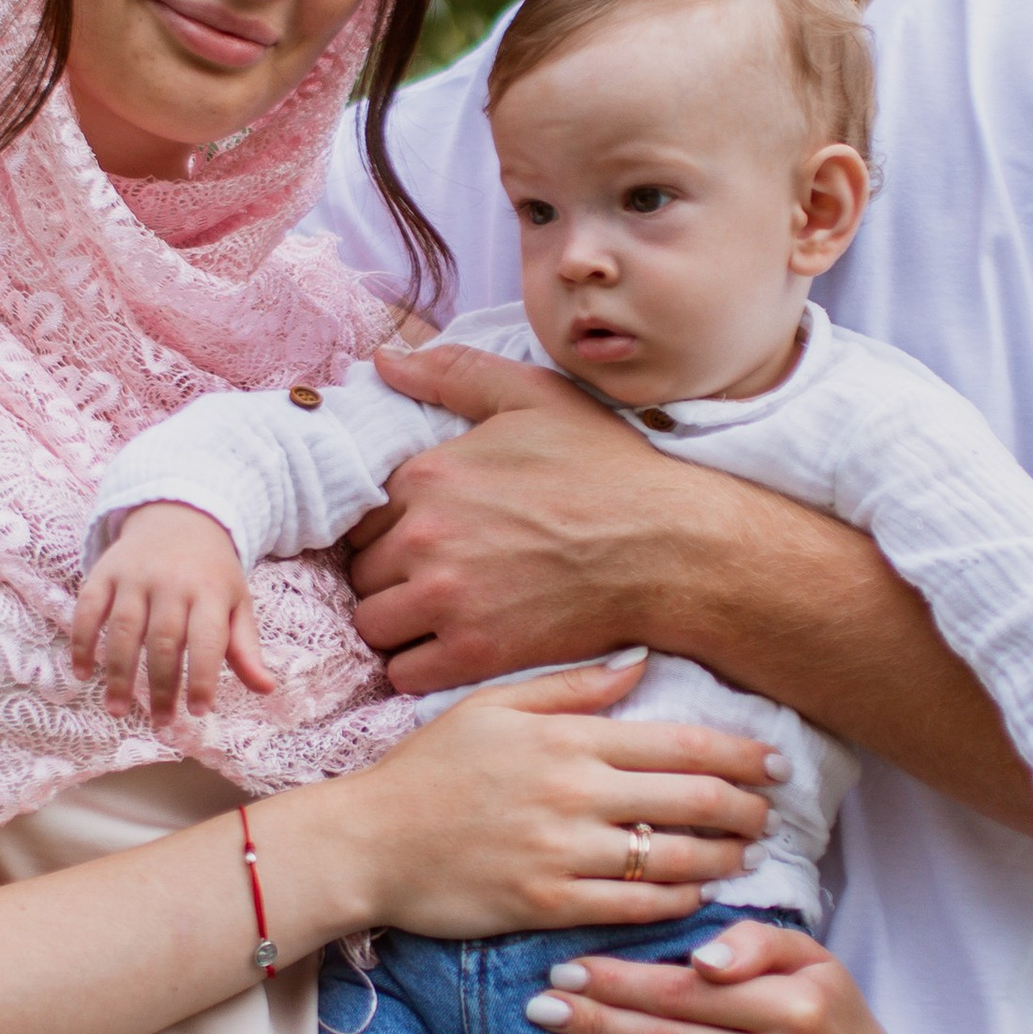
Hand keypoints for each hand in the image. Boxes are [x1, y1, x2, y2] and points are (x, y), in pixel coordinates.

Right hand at [71, 502, 274, 723]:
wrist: (179, 516)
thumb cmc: (211, 572)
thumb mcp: (236, 602)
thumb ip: (245, 647)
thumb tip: (267, 689)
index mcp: (209, 591)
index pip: (207, 640)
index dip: (203, 677)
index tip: (200, 712)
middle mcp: (171, 582)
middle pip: (164, 641)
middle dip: (161, 686)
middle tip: (160, 722)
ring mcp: (135, 576)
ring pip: (124, 629)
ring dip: (118, 673)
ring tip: (117, 710)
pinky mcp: (104, 572)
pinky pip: (88, 609)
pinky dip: (82, 641)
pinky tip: (83, 673)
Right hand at [320, 655, 779, 940]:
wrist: (366, 841)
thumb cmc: (429, 769)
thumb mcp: (493, 706)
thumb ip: (572, 686)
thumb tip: (641, 662)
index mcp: (569, 739)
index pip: (682, 743)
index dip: (742, 755)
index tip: (774, 763)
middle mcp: (575, 793)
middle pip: (695, 800)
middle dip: (748, 808)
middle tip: (770, 813)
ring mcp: (564, 852)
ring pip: (676, 858)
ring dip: (725, 857)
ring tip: (746, 854)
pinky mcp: (548, 904)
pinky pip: (636, 906)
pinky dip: (679, 900)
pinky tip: (698, 893)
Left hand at [347, 344, 689, 690]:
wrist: (671, 549)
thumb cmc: (608, 470)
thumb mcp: (535, 397)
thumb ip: (453, 373)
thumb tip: (383, 360)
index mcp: (429, 474)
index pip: (361, 513)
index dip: (389, 526)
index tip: (425, 535)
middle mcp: (426, 537)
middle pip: (362, 571)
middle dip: (391, 575)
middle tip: (437, 575)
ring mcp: (448, 599)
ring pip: (373, 624)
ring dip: (399, 623)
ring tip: (440, 615)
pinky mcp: (474, 654)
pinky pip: (403, 673)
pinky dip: (419, 666)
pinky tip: (452, 648)